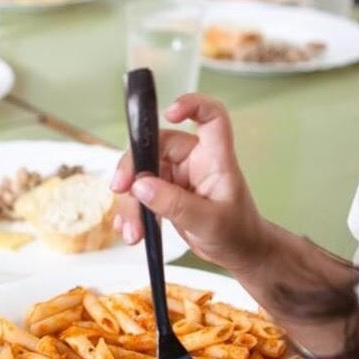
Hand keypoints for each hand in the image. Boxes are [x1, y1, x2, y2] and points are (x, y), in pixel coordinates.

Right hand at [110, 94, 270, 276]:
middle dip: (133, 168)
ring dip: (130, 201)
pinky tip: (129, 228)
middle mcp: (193, 160)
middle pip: (156, 145)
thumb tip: (140, 186)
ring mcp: (177, 176)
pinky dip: (131, 210)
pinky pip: (139, 193)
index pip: (210, 117)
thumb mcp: (209, 222)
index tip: (168, 113)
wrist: (237, 253)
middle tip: (121, 190)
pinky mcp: (164, 192)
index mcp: (214, 158)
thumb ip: (174, 204)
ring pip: (142, 173)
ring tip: (132, 231)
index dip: (192, 105)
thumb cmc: (237, 233)